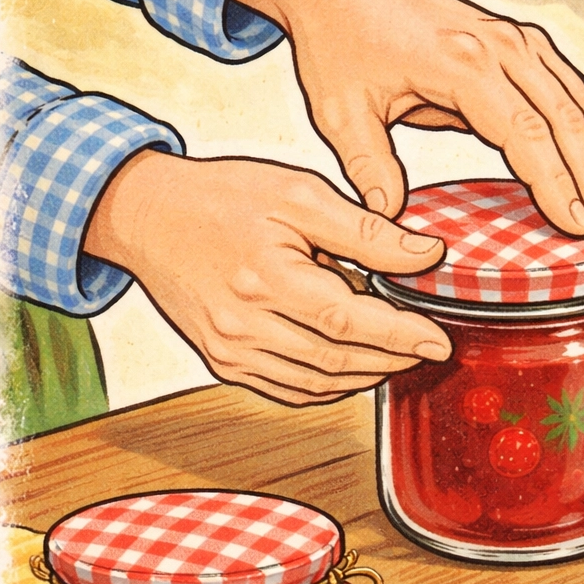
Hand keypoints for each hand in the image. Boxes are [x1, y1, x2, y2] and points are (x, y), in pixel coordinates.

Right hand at [84, 150, 453, 404]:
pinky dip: (326, 386)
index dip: (401, 336)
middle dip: (392, 358)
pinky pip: (285, 388)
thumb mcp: (300, 194)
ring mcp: (228, 349)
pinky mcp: (221, 360)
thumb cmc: (219, 197)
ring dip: (364, 376)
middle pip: (337, 359)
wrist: (145, 215)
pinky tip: (352, 369)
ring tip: (398, 358)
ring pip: (315, 382)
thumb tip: (426, 255)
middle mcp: (243, 324)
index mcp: (266, 278)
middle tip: (427, 350)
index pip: (350, 320)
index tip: (439, 342)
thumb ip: (366, 231)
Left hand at [232, 0, 583, 235]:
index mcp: (462, 62)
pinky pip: (575, 87)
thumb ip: (368, 167)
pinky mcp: (523, 41)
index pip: (527, 133)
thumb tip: (391, 220)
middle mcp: (501, 45)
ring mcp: (518, 39)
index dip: (556, 183)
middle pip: (568, 119)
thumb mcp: (340, 112)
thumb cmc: (340, 42)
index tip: (576, 225)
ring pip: (582, 101)